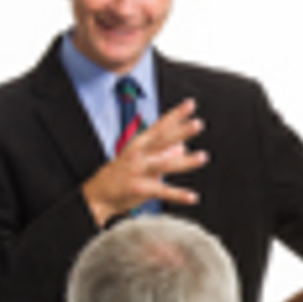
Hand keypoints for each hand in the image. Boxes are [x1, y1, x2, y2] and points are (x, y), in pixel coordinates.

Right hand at [82, 98, 207, 225]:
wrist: (99, 194)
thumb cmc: (121, 173)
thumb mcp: (140, 157)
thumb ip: (162, 151)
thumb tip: (182, 147)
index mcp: (140, 144)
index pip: (160, 126)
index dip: (175, 115)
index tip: (190, 105)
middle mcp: (139, 154)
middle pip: (163, 140)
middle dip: (181, 131)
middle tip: (198, 124)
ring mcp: (139, 171)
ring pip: (165, 164)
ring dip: (185, 161)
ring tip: (203, 157)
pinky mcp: (141, 189)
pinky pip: (163, 192)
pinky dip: (178, 195)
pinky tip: (193, 197)